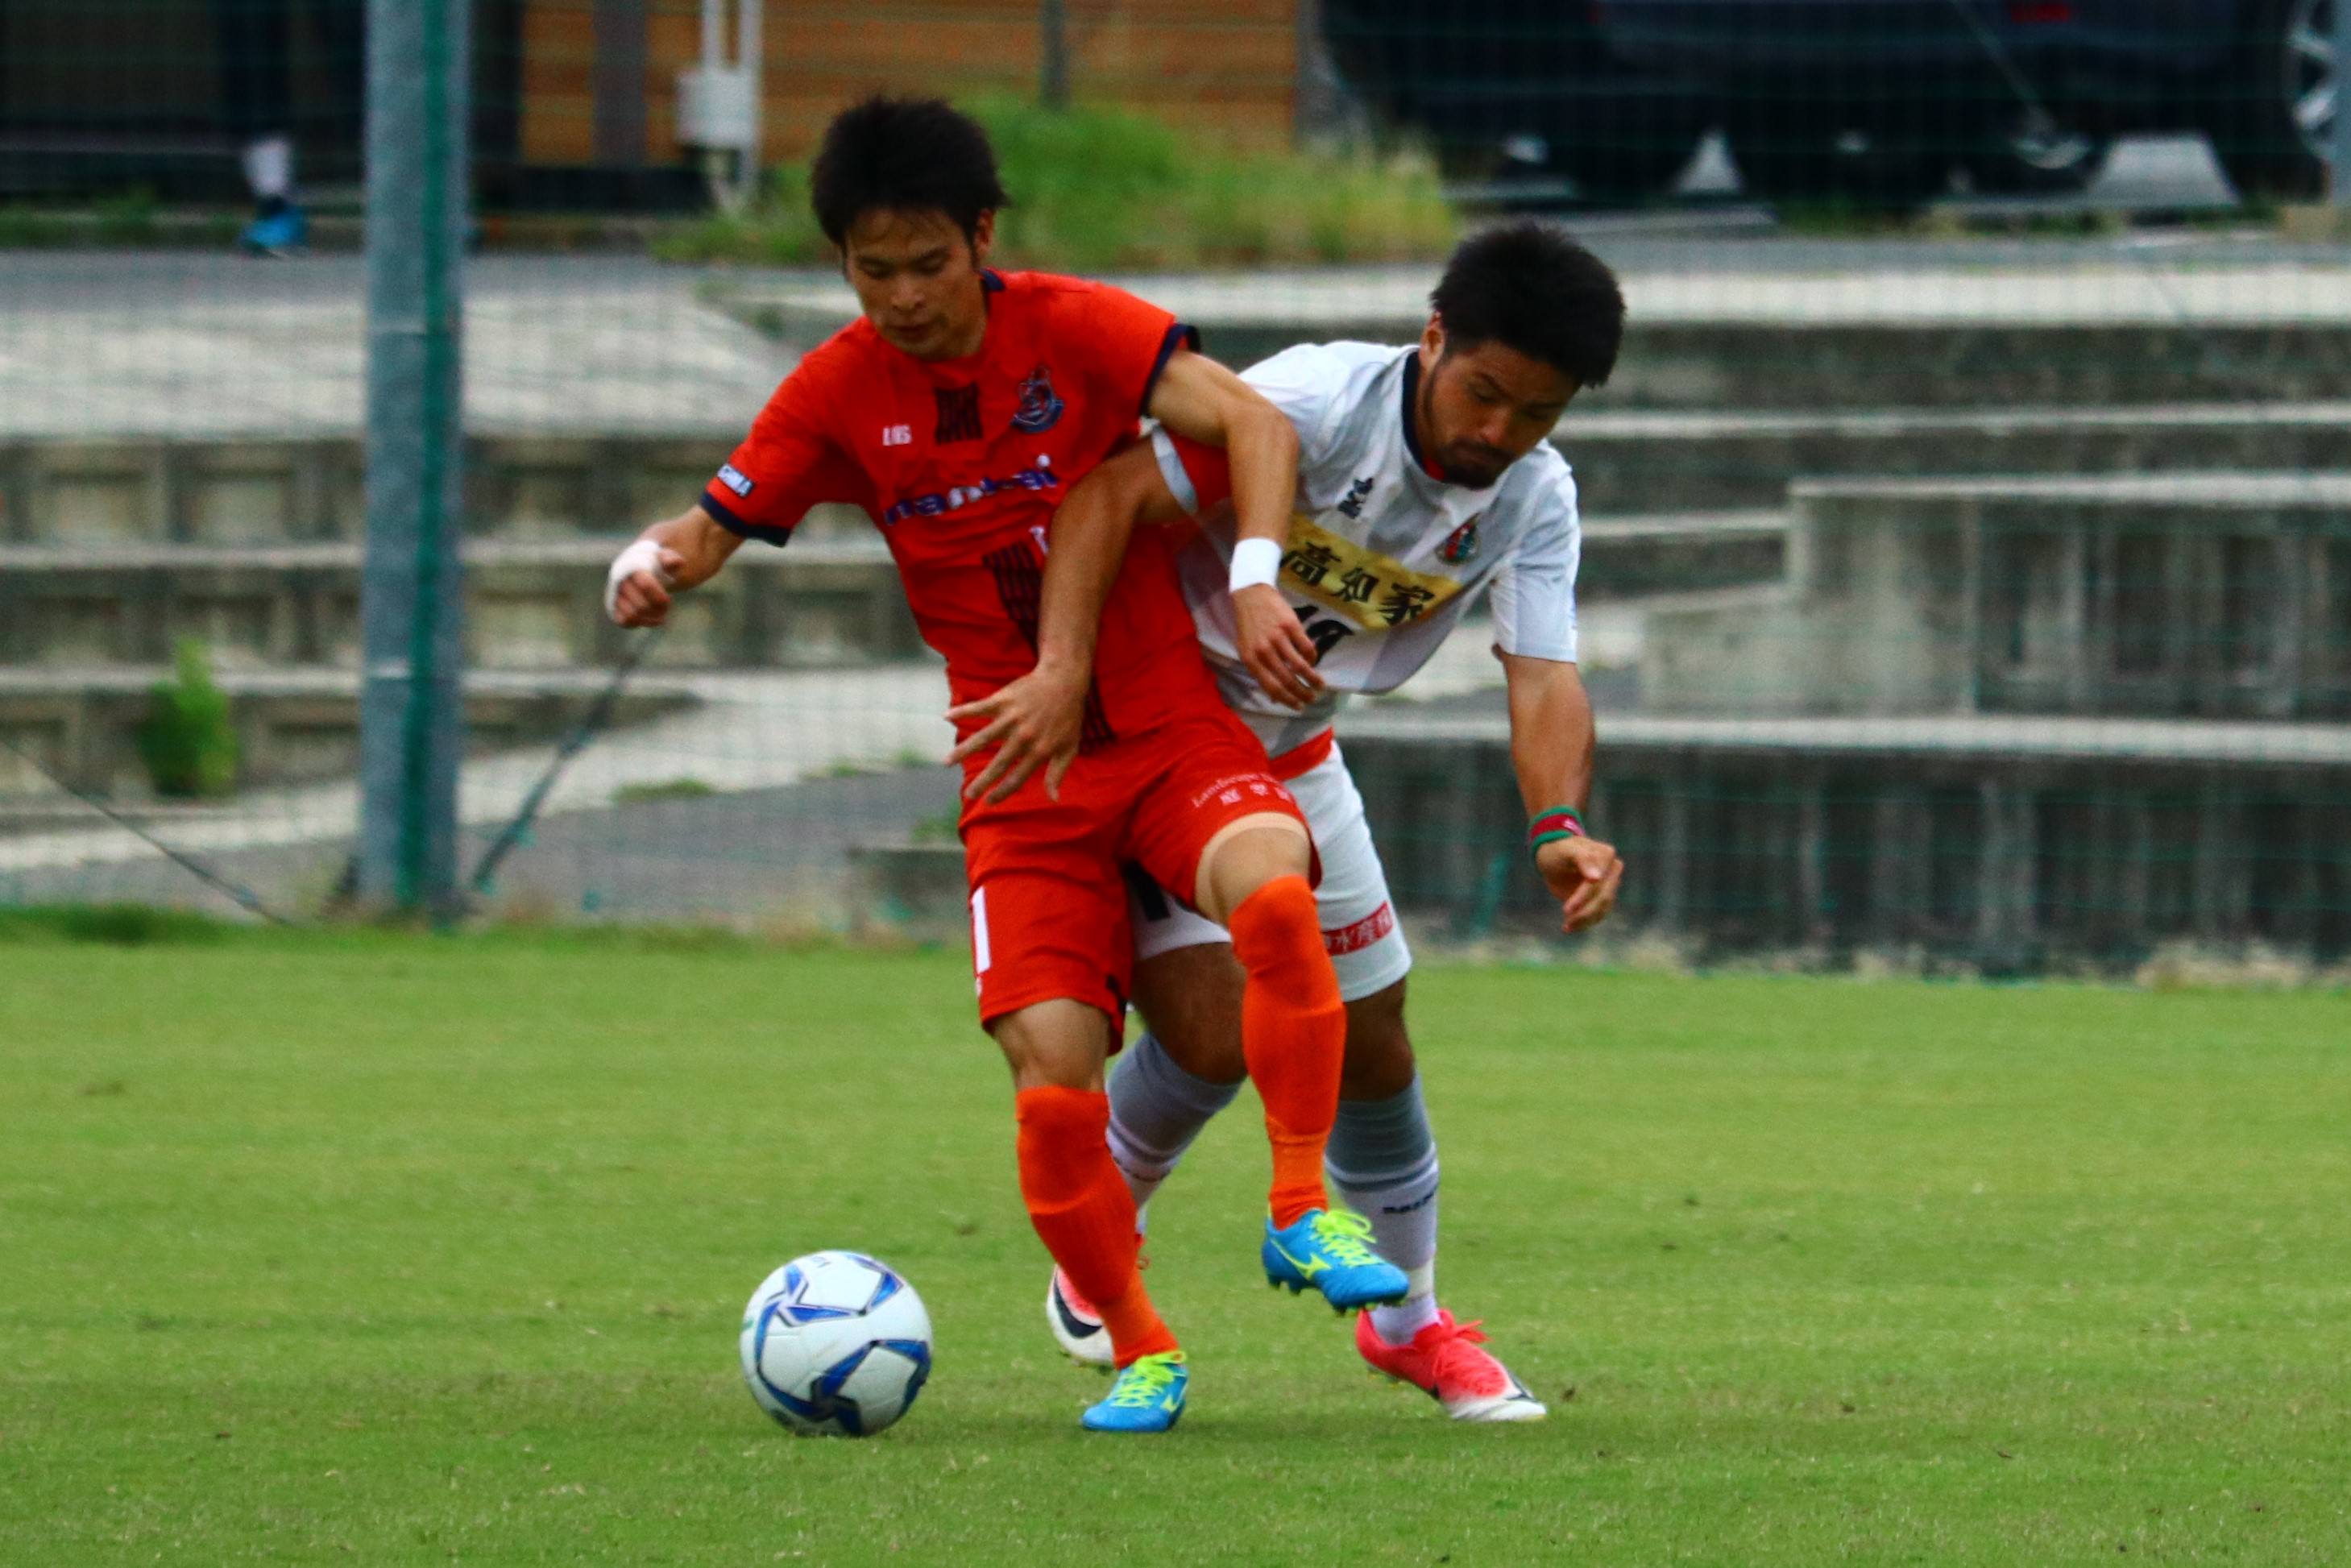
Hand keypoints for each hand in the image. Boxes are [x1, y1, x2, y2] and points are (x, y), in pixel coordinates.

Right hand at [608, 543, 684, 627]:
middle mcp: (619, 581)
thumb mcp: (666, 556)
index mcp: (631, 566)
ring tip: (661, 614)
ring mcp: (615, 595)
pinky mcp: (614, 606)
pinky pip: (623, 621)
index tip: (668, 599)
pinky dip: (640, 623)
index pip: (645, 585)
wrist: (643, 565)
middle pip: (641, 605)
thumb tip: (674, 562)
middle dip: (658, 608)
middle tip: (667, 605)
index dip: (659, 597)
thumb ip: (670, 558)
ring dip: (651, 618)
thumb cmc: (657, 561)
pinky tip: (652, 619)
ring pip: (631, 616)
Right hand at [944, 662, 1087, 803]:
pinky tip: (946, 717)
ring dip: (963, 750)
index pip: (1017, 778)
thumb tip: (1054, 799)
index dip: (1002, 792)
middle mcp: (1024, 736)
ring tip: (946, 762)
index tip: (989, 802)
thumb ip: (1058, 773)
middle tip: (968, 794)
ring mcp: (1012, 718)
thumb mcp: (1070, 747)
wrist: (1064, 680)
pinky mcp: (1004, 700)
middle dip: (982, 781)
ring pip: (983, 737)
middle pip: (998, 764)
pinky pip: (979, 707)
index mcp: (1040, 750)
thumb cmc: (1069, 716)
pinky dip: (962, 711)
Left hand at [1233, 584, 1322, 709]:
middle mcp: (1264, 651)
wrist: (1251, 596)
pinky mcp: (1291, 625)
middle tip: (1312, 699)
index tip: (1298, 706)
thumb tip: (1274, 697)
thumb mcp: (1246, 651)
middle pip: (1288, 679)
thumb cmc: (1249, 627)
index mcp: (1251, 660)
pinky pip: (1306, 647)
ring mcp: (1278, 638)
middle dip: (1302, 693)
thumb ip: (1259, 673)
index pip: (1272, 687)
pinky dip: (1312, 658)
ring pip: (1300, 666)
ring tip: (1319, 685)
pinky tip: (1314, 662)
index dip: (1287, 700)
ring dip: (1312, 678)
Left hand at [1535, 835, 1622, 934]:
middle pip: (1603, 898)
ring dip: (1585, 920)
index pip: (1597, 883)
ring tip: (1566, 927)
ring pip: (1603, 909)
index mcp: (1606, 855)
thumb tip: (1596, 878)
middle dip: (1584, 912)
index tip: (1565, 910)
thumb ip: (1582, 859)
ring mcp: (1611, 885)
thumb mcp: (1565, 852)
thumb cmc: (1558, 851)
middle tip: (1565, 920)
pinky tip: (1570, 927)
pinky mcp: (1604, 898)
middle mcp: (1613, 870)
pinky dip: (1585, 923)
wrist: (1554, 858)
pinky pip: (1599, 914)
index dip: (1582, 897)